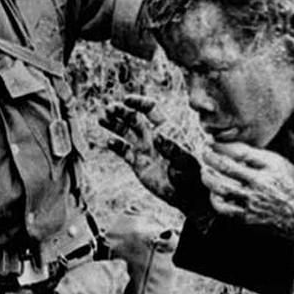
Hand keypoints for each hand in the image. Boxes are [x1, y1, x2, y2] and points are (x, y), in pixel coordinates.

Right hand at [100, 95, 203, 211]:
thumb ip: (172, 148)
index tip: (126, 100)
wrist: (186, 194)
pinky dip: (116, 146)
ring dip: (114, 124)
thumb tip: (158, 135)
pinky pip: (124, 151)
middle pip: (134, 118)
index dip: (138, 102)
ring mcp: (144, 149)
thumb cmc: (191, 174)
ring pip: (125, 132)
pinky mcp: (137, 163)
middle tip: (108, 109)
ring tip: (101, 119)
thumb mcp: (184, 160)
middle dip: (121, 111)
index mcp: (166, 129)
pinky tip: (110, 142)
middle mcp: (152, 136)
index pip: (151, 109)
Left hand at [201, 142, 293, 242]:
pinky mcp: (247, 217)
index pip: (240, 151)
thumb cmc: (291, 187)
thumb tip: (231, 147)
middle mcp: (261, 183)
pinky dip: (214, 198)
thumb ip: (259, 156)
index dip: (222, 146)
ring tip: (205, 171)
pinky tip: (213, 192)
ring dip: (208, 176)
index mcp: (271, 167)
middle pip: (226, 167)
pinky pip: (223, 208)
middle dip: (210, 157)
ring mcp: (253, 201)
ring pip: (221, 187)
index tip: (213, 142)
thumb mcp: (281, 165)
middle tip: (205, 153)